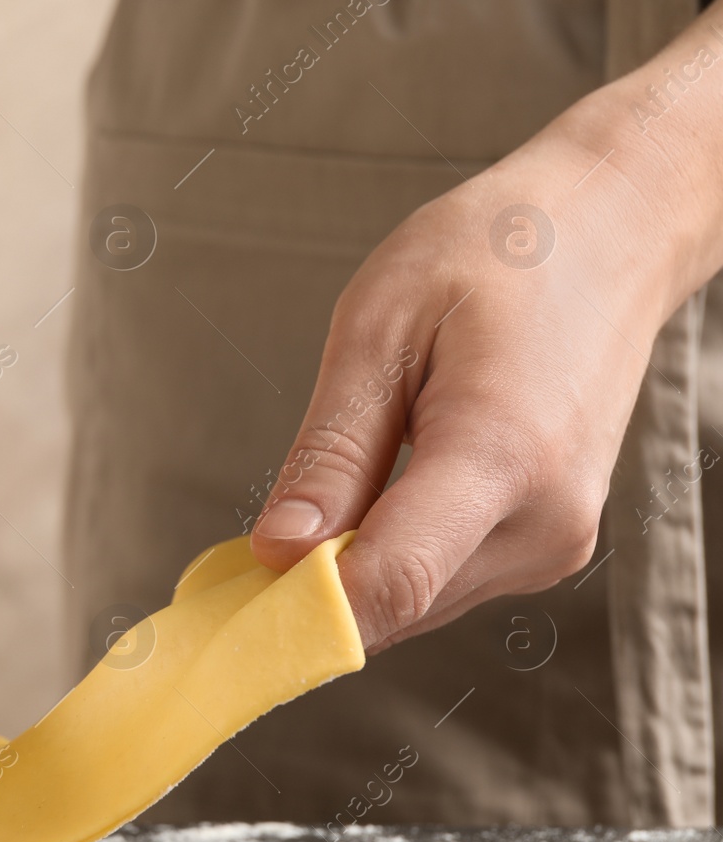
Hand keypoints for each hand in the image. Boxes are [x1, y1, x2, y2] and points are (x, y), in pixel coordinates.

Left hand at [249, 66, 722, 650]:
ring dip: (353, 571)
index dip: (300, 608)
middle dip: (313, 586)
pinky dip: (394, 556)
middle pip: (398, 605)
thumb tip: (277, 550)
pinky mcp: (552, 542)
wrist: (611, 233)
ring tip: (322, 493)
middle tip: (244, 545)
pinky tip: (369, 498)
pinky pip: (447, 579)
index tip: (231, 599)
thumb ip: (332, 452)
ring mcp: (558, 539)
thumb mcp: (379, 330)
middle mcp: (545, 519)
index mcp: (502, 454)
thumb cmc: (497, 255)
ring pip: (418, 603)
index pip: (392, 584)